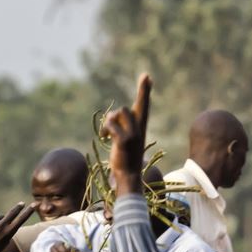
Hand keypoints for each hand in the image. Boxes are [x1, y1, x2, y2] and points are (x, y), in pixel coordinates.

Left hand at [100, 74, 151, 194]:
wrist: (128, 176)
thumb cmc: (124, 158)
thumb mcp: (124, 140)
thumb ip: (122, 127)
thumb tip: (112, 117)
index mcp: (140, 127)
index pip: (143, 105)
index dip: (144, 91)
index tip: (146, 75)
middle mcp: (139, 129)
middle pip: (124, 109)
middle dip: (113, 117)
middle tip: (108, 130)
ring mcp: (133, 134)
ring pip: (117, 115)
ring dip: (108, 123)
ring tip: (106, 136)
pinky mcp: (124, 140)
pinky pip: (111, 125)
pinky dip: (105, 130)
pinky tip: (105, 139)